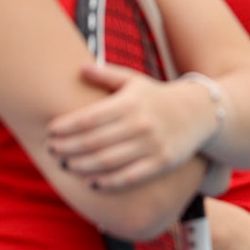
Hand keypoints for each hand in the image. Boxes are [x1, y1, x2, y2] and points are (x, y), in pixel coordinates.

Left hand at [45, 65, 218, 189]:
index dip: (66, 127)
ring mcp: (152, 145)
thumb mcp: (135, 81)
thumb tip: (79, 68)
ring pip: (107, 161)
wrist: (199, 112)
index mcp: (130, 103)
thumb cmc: (158, 96)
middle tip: (52, 150)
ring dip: (81, 165)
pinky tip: (91, 182)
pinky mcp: (162, 162)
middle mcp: (140, 124)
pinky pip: (129, 177)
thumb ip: (106, 75)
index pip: (89, 118)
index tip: (50, 131)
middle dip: (67, 147)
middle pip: (93, 141)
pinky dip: (107, 182)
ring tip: (65, 164)